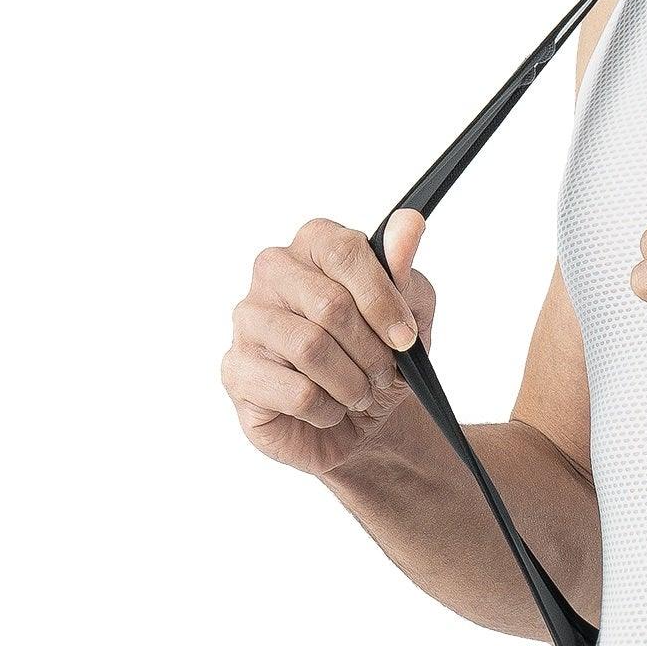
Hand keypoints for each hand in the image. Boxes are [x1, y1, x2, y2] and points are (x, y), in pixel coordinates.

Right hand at [223, 211, 435, 476]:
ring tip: (360, 394)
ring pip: (309, 348)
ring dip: (351, 383)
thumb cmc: (377, 357)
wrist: (359, 421)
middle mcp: (272, 274)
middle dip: (370, 350)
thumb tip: (407, 225)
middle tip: (384, 374)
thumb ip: (404, 272)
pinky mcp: (237, 371)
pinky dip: (327, 409)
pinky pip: (296, 392)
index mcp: (313, 246)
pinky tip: (329, 410)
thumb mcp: (409, 314)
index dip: (381, 298)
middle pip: (329, 304)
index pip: (342, 251)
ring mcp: (248, 321)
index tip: (405, 338)